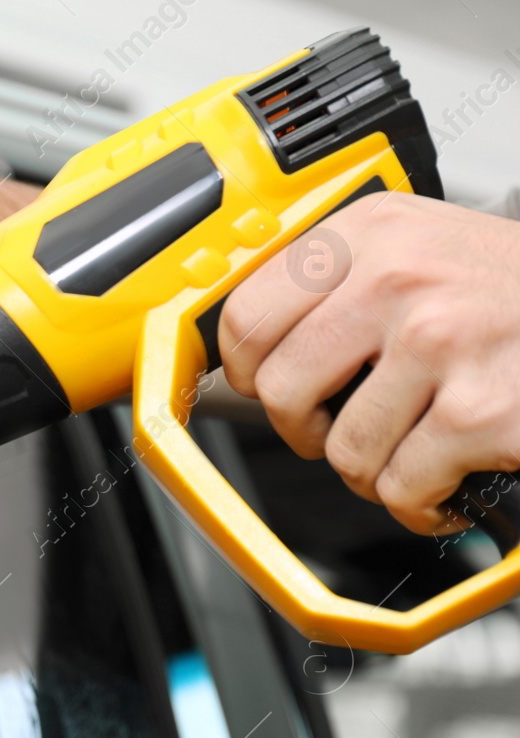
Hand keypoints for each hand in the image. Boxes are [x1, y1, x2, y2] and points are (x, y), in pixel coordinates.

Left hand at [219, 193, 519, 533]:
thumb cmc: (516, 291)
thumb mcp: (421, 248)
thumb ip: (340, 280)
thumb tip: (250, 346)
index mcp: (371, 234)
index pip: (246, 314)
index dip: (244, 369)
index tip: (259, 385)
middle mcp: (398, 280)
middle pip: (279, 389)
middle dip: (303, 430)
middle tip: (335, 432)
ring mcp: (439, 344)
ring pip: (343, 450)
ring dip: (372, 472)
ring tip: (409, 454)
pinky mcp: (479, 412)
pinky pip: (403, 486)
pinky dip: (421, 502)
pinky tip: (446, 482)